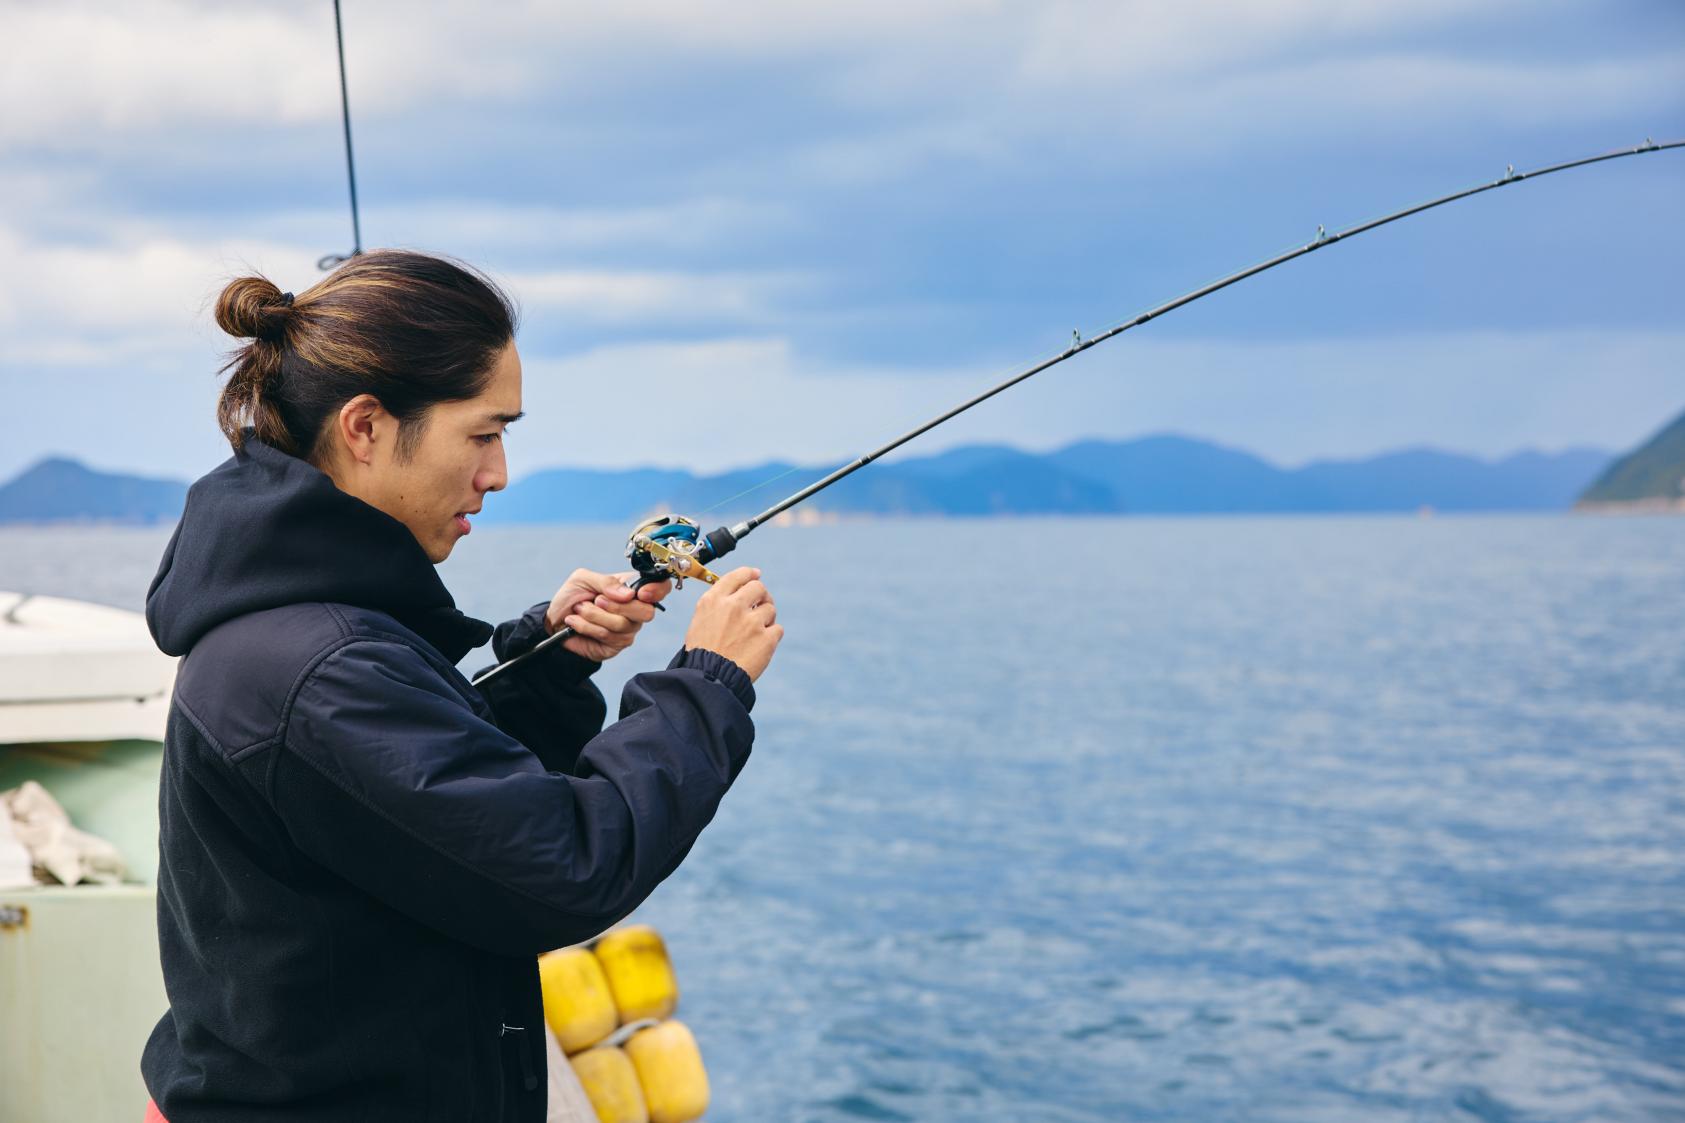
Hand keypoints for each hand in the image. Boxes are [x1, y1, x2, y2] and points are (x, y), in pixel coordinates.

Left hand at [545, 569, 672, 661]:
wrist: (554, 621)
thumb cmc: (572, 597)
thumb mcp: (583, 579)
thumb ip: (606, 581)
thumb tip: (628, 594)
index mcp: (632, 588)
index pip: (661, 588)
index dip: (657, 590)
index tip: (641, 593)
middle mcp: (636, 610)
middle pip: (646, 612)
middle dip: (617, 606)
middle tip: (597, 600)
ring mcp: (628, 629)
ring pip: (623, 625)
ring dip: (594, 615)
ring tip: (579, 609)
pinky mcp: (616, 645)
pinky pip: (608, 637)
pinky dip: (587, 627)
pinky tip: (575, 622)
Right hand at [682, 566, 782, 682]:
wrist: (709, 678)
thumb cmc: (703, 651)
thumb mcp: (701, 619)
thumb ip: (719, 602)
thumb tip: (738, 590)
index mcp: (714, 600)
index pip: (738, 575)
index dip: (749, 574)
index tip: (756, 575)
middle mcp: (734, 606)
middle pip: (759, 588)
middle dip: (761, 595)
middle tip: (760, 605)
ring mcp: (752, 622)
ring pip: (770, 609)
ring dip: (765, 618)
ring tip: (754, 633)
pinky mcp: (767, 638)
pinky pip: (778, 629)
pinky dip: (771, 636)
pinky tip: (759, 645)